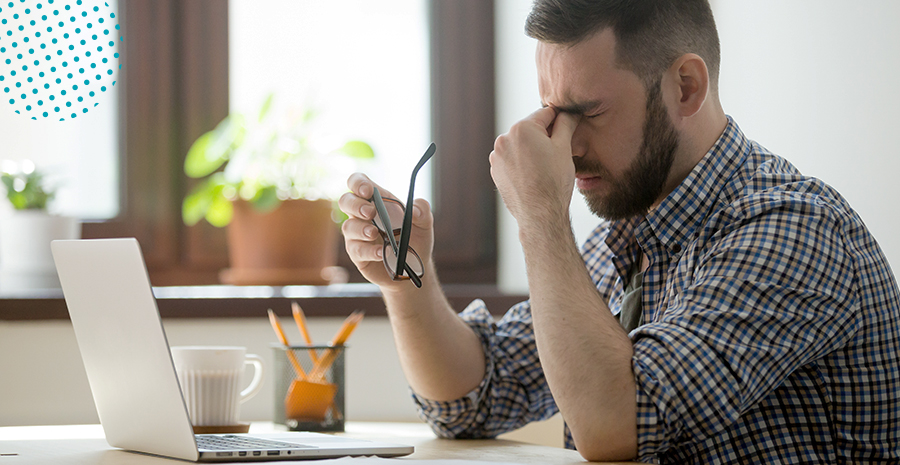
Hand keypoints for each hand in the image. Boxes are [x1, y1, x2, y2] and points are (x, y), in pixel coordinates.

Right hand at [339, 173, 434, 290]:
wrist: (413, 268)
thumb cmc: (415, 240)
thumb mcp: (424, 224)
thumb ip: (423, 211)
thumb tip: (415, 210)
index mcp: (377, 201)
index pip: (358, 183)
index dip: (359, 183)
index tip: (368, 191)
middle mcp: (363, 216)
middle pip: (346, 201)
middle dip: (355, 204)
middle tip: (370, 212)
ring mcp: (358, 235)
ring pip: (348, 226)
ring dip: (360, 228)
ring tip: (374, 233)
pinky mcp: (358, 254)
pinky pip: (356, 250)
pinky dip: (368, 250)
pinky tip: (381, 252)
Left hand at [489, 107, 579, 223]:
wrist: (540, 214)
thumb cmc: (554, 181)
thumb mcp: (564, 148)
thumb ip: (566, 124)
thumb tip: (569, 112)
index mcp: (521, 128)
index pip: (545, 114)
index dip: (560, 121)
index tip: (568, 129)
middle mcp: (504, 139)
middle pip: (531, 129)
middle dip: (544, 137)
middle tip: (557, 154)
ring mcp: (497, 156)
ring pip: (520, 145)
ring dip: (532, 150)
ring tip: (545, 168)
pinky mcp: (495, 171)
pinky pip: (512, 159)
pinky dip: (522, 163)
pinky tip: (534, 175)